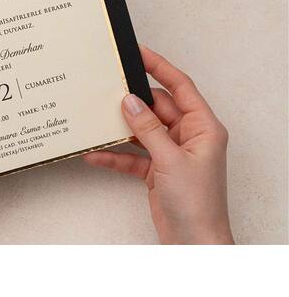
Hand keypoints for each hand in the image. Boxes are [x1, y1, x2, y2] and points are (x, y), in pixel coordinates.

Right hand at [84, 46, 233, 243]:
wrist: (193, 244)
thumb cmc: (198, 204)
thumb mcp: (170, 160)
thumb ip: (148, 128)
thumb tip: (130, 101)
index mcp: (203, 127)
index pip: (180, 86)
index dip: (160, 66)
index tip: (139, 52)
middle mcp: (188, 136)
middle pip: (156, 107)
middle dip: (132, 101)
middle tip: (107, 88)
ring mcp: (171, 152)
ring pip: (142, 130)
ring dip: (120, 128)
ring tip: (96, 118)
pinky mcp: (156, 169)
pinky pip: (132, 154)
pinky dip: (115, 154)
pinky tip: (95, 154)